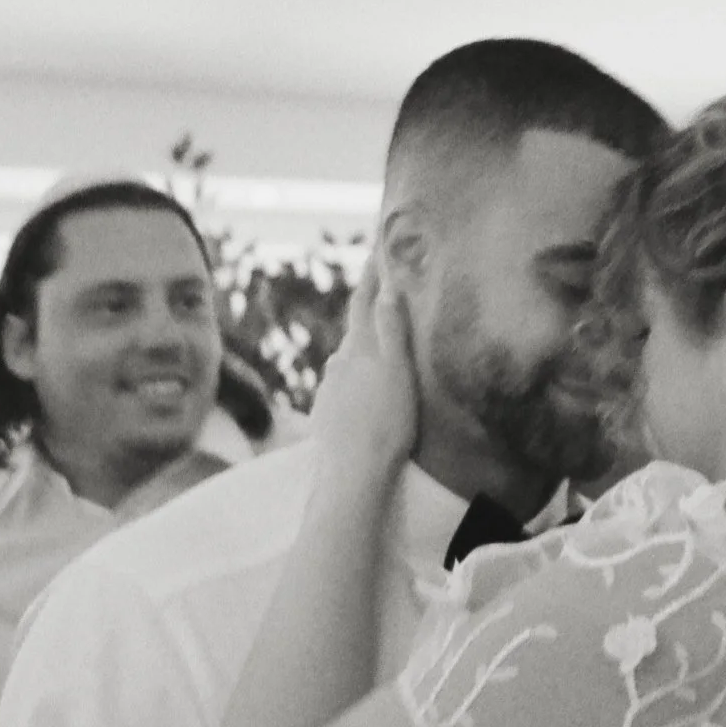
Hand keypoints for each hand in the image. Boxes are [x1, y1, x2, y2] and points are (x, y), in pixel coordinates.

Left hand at [305, 256, 422, 483]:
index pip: (364, 302)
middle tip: (387, 299)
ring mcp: (329, 390)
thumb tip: (387, 288)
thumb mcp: (398, 373)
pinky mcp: (326, 414)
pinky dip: (357, 382)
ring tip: (383, 353)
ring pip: (348, 360)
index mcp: (358, 348)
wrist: (352, 474)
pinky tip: (367, 395)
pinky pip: (344, 387)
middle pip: (356, 330)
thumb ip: (392, 330)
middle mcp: (337, 363)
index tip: (377, 251)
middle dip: (370, 314)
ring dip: (364, 352)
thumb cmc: (385, 424)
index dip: (371, 276)